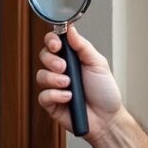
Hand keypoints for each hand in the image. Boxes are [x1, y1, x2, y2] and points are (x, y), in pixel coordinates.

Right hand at [36, 26, 124, 140]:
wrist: (107, 118)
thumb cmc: (104, 92)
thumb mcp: (98, 64)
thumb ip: (83, 46)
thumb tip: (70, 29)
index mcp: (72, 58)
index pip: (54, 43)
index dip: (51, 40)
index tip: (56, 45)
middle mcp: (61, 71)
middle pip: (43, 56)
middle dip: (51, 60)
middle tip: (64, 67)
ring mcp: (55, 87)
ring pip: (41, 76)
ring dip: (54, 79)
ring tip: (69, 85)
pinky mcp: (51, 103)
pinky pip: (43, 96)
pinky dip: (55, 95)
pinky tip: (68, 98)